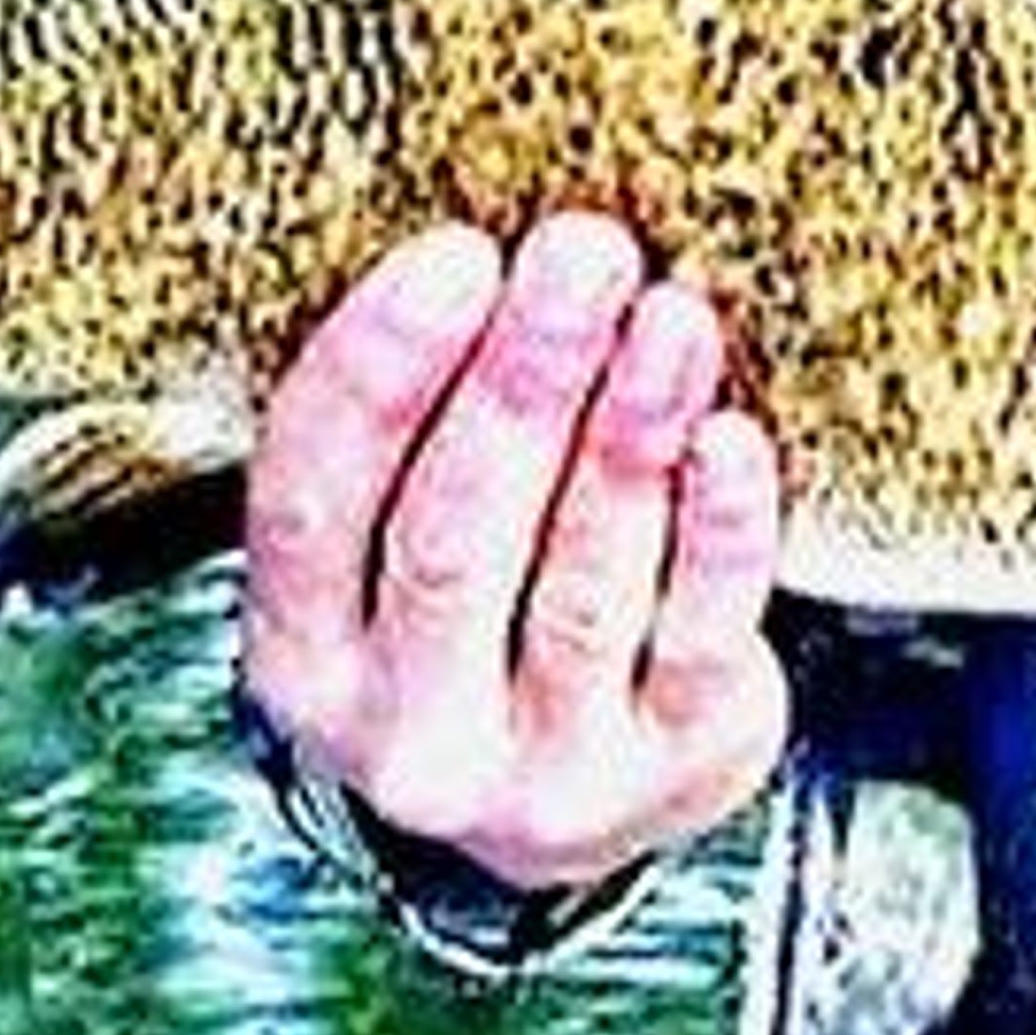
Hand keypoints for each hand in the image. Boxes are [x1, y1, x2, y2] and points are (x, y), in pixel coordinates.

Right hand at [237, 208, 789, 897]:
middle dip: (521, 382)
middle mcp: (405, 735)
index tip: (457, 252)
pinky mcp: (672, 773)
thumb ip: (413, 427)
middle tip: (583, 254)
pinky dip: (719, 536)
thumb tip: (494, 240)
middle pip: (450, 542)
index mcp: (303, 656)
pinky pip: (699, 640)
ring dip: (629, 436)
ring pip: (580, 588)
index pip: (306, 504)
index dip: (377, 370)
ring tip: (673, 317)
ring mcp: (539, 774)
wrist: (586, 794)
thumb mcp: (395, 542)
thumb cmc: (485, 603)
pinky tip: (732, 440)